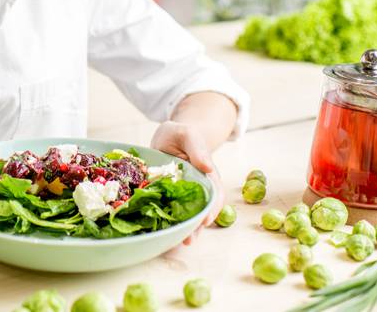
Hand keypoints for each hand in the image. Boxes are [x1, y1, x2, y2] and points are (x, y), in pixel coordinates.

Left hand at [150, 120, 224, 245]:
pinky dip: (168, 222)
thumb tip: (207, 167)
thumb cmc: (181, 134)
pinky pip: (169, 211)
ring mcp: (182, 195)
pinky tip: (162, 232)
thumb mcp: (188, 135)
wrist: (169, 136)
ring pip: (187, 215)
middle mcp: (197, 189)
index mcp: (207, 175)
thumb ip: (197, 149)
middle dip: (196, 226)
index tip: (204, 220)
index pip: (214, 195)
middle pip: (201, 210)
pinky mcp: (167, 197)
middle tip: (188, 239)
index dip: (211, 209)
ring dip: (184, 229)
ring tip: (178, 242)